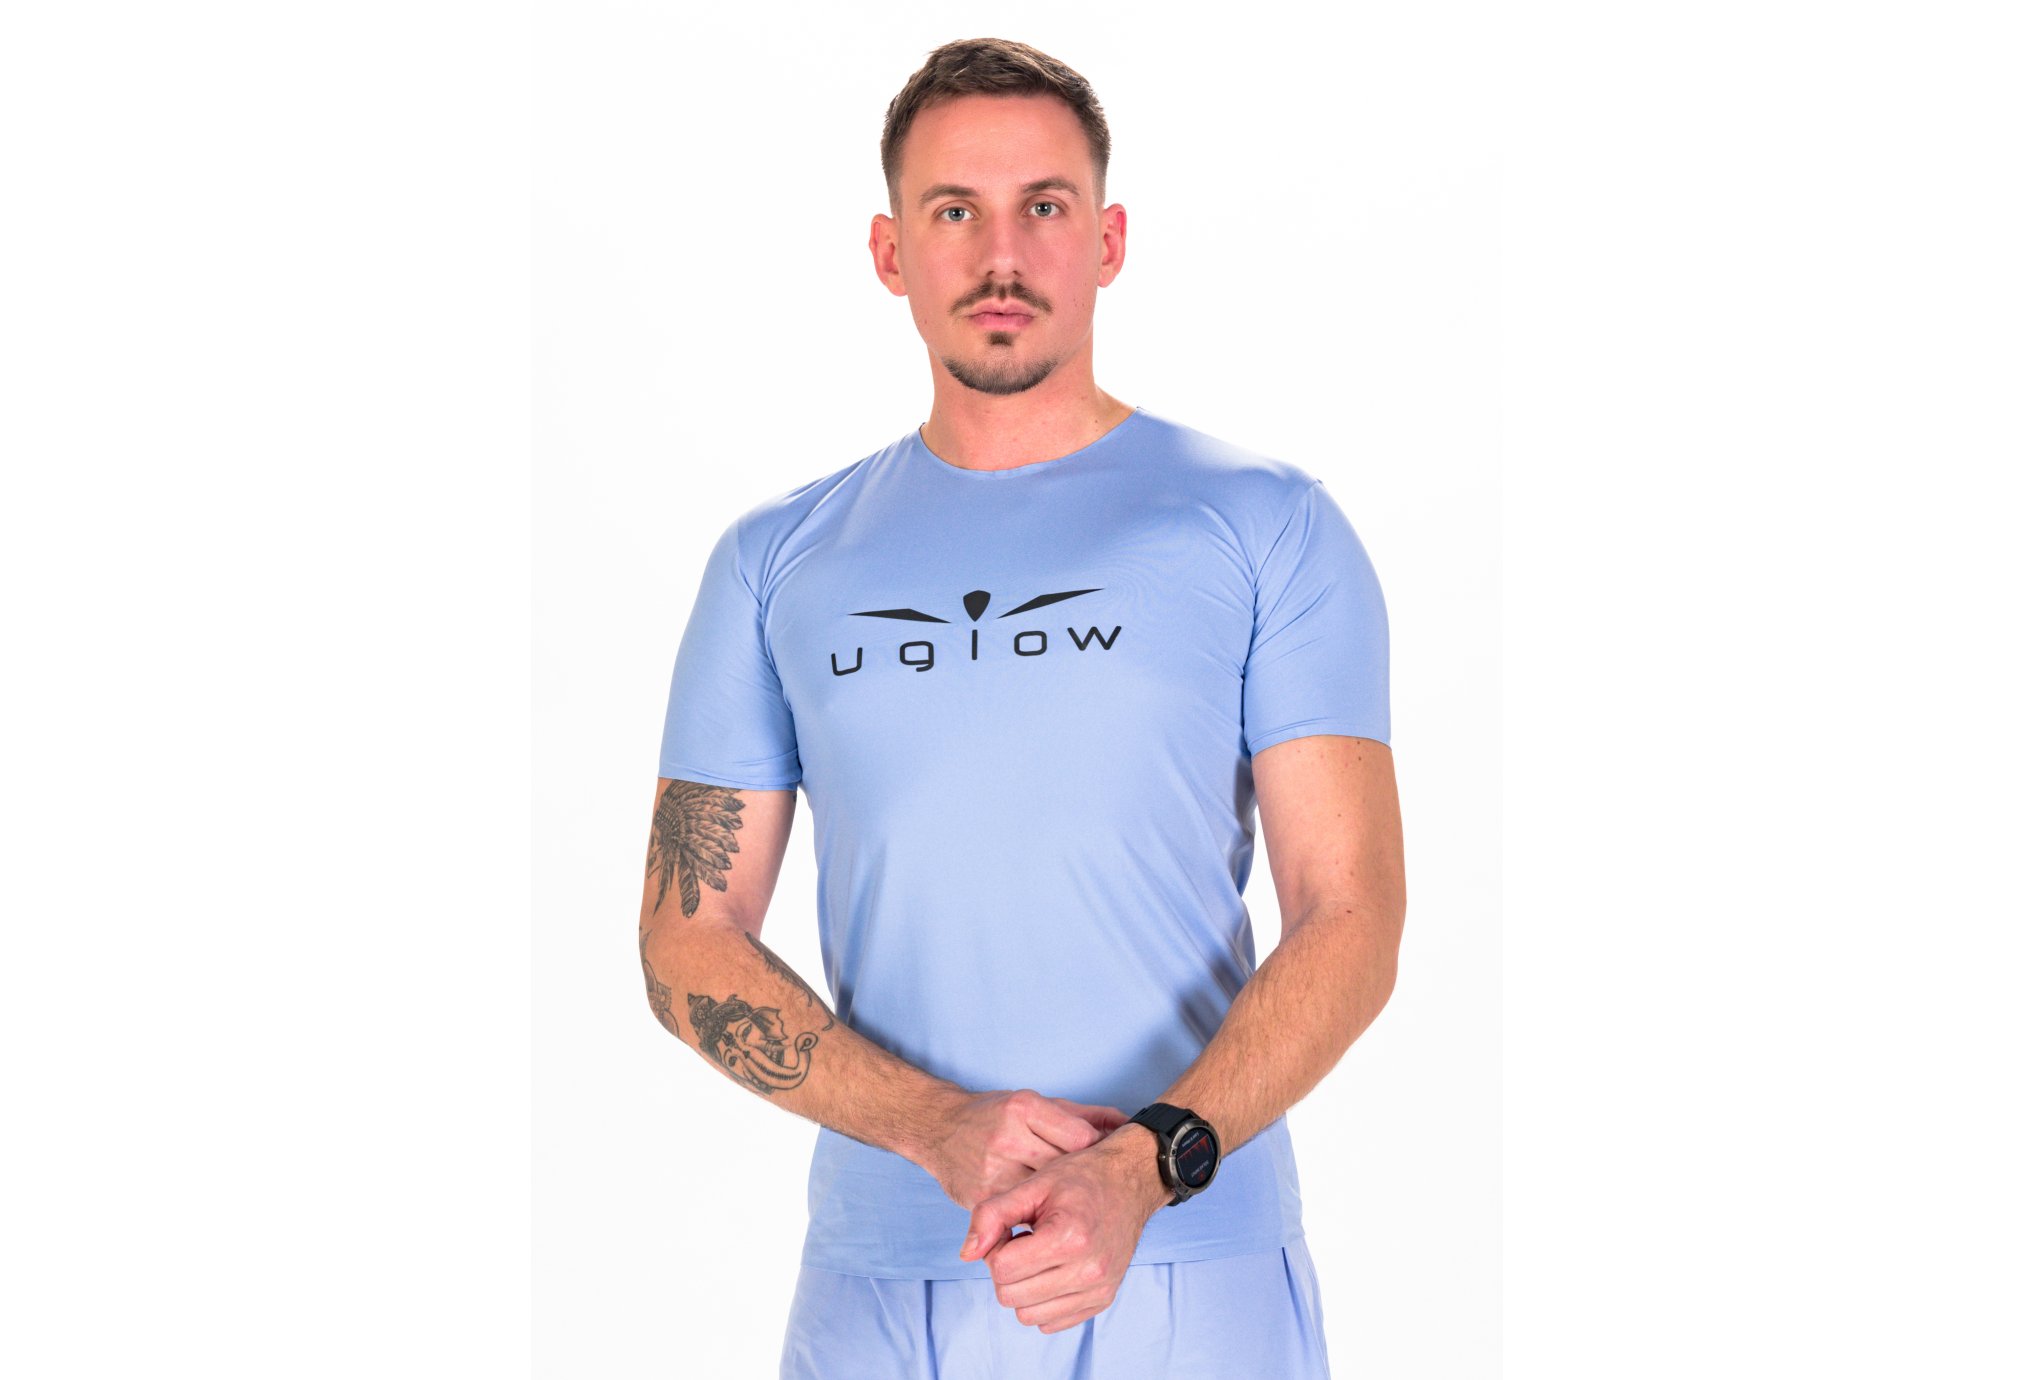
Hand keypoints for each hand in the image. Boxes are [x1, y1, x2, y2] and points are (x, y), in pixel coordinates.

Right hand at [921, 1088, 1129, 1210]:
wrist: (937, 1128)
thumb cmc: (991, 1114)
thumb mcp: (1035, 1103)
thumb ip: (1080, 1114)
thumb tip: (1124, 1124)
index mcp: (1023, 1109)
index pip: (1079, 1138)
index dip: (1099, 1155)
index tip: (1103, 1166)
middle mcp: (1007, 1139)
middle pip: (1064, 1172)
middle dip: (1084, 1187)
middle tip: (1098, 1199)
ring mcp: (991, 1172)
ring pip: (1042, 1203)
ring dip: (1064, 1212)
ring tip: (1079, 1218)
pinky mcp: (980, 1200)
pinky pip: (1017, 1221)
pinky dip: (1037, 1226)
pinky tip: (1050, 1229)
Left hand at [956, 1127, 1169, 1332]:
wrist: (1130, 1181)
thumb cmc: (1080, 1178)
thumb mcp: (1033, 1185)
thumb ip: (992, 1215)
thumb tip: (966, 1255)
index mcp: (1069, 1237)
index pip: (1001, 1269)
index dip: (996, 1247)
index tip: (1012, 1229)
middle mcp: (1088, 1270)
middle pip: (1011, 1297)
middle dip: (1006, 1270)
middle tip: (1023, 1241)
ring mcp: (1098, 1289)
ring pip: (1028, 1316)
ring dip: (1024, 1287)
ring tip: (1040, 1255)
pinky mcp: (1102, 1300)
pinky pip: (1051, 1323)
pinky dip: (1042, 1301)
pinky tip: (1054, 1269)